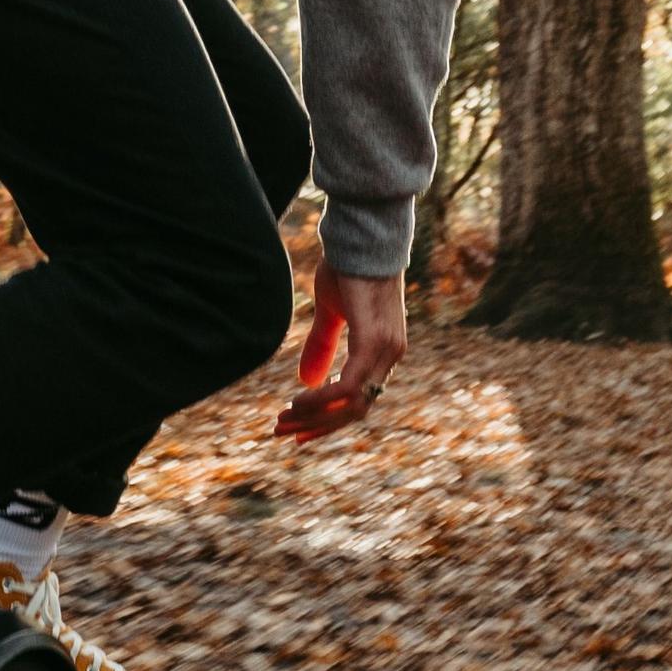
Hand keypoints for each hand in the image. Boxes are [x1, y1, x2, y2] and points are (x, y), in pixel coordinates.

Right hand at [274, 256, 406, 440]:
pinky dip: (323, 399)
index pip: (359, 402)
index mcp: (382, 352)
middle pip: (355, 410)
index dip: (327, 420)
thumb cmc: (348, 269)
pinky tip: (298, 399)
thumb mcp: (330, 313)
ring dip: (315, 416)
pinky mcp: (372, 341)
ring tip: (284, 418)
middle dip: (316, 425)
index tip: (297, 431)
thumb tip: (307, 380)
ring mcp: (384, 350)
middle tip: (282, 430)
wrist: (361, 239)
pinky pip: (348, 387)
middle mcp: (389, 356)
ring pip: (353, 405)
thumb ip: (321, 346)